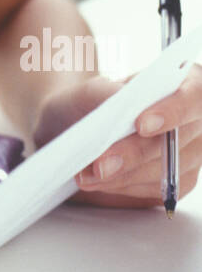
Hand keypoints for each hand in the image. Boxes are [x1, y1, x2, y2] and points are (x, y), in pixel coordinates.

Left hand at [32, 65, 201, 208]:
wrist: (81, 124)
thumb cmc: (96, 100)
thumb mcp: (96, 87)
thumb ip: (108, 92)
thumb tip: (120, 106)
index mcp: (187, 83)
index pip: (193, 96)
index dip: (172, 111)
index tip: (142, 125)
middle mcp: (197, 119)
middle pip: (177, 141)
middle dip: (135, 154)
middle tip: (101, 165)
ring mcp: (193, 152)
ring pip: (167, 171)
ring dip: (124, 177)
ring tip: (88, 176)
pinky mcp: (180, 179)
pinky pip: (158, 189)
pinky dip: (125, 187)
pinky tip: (101, 182)